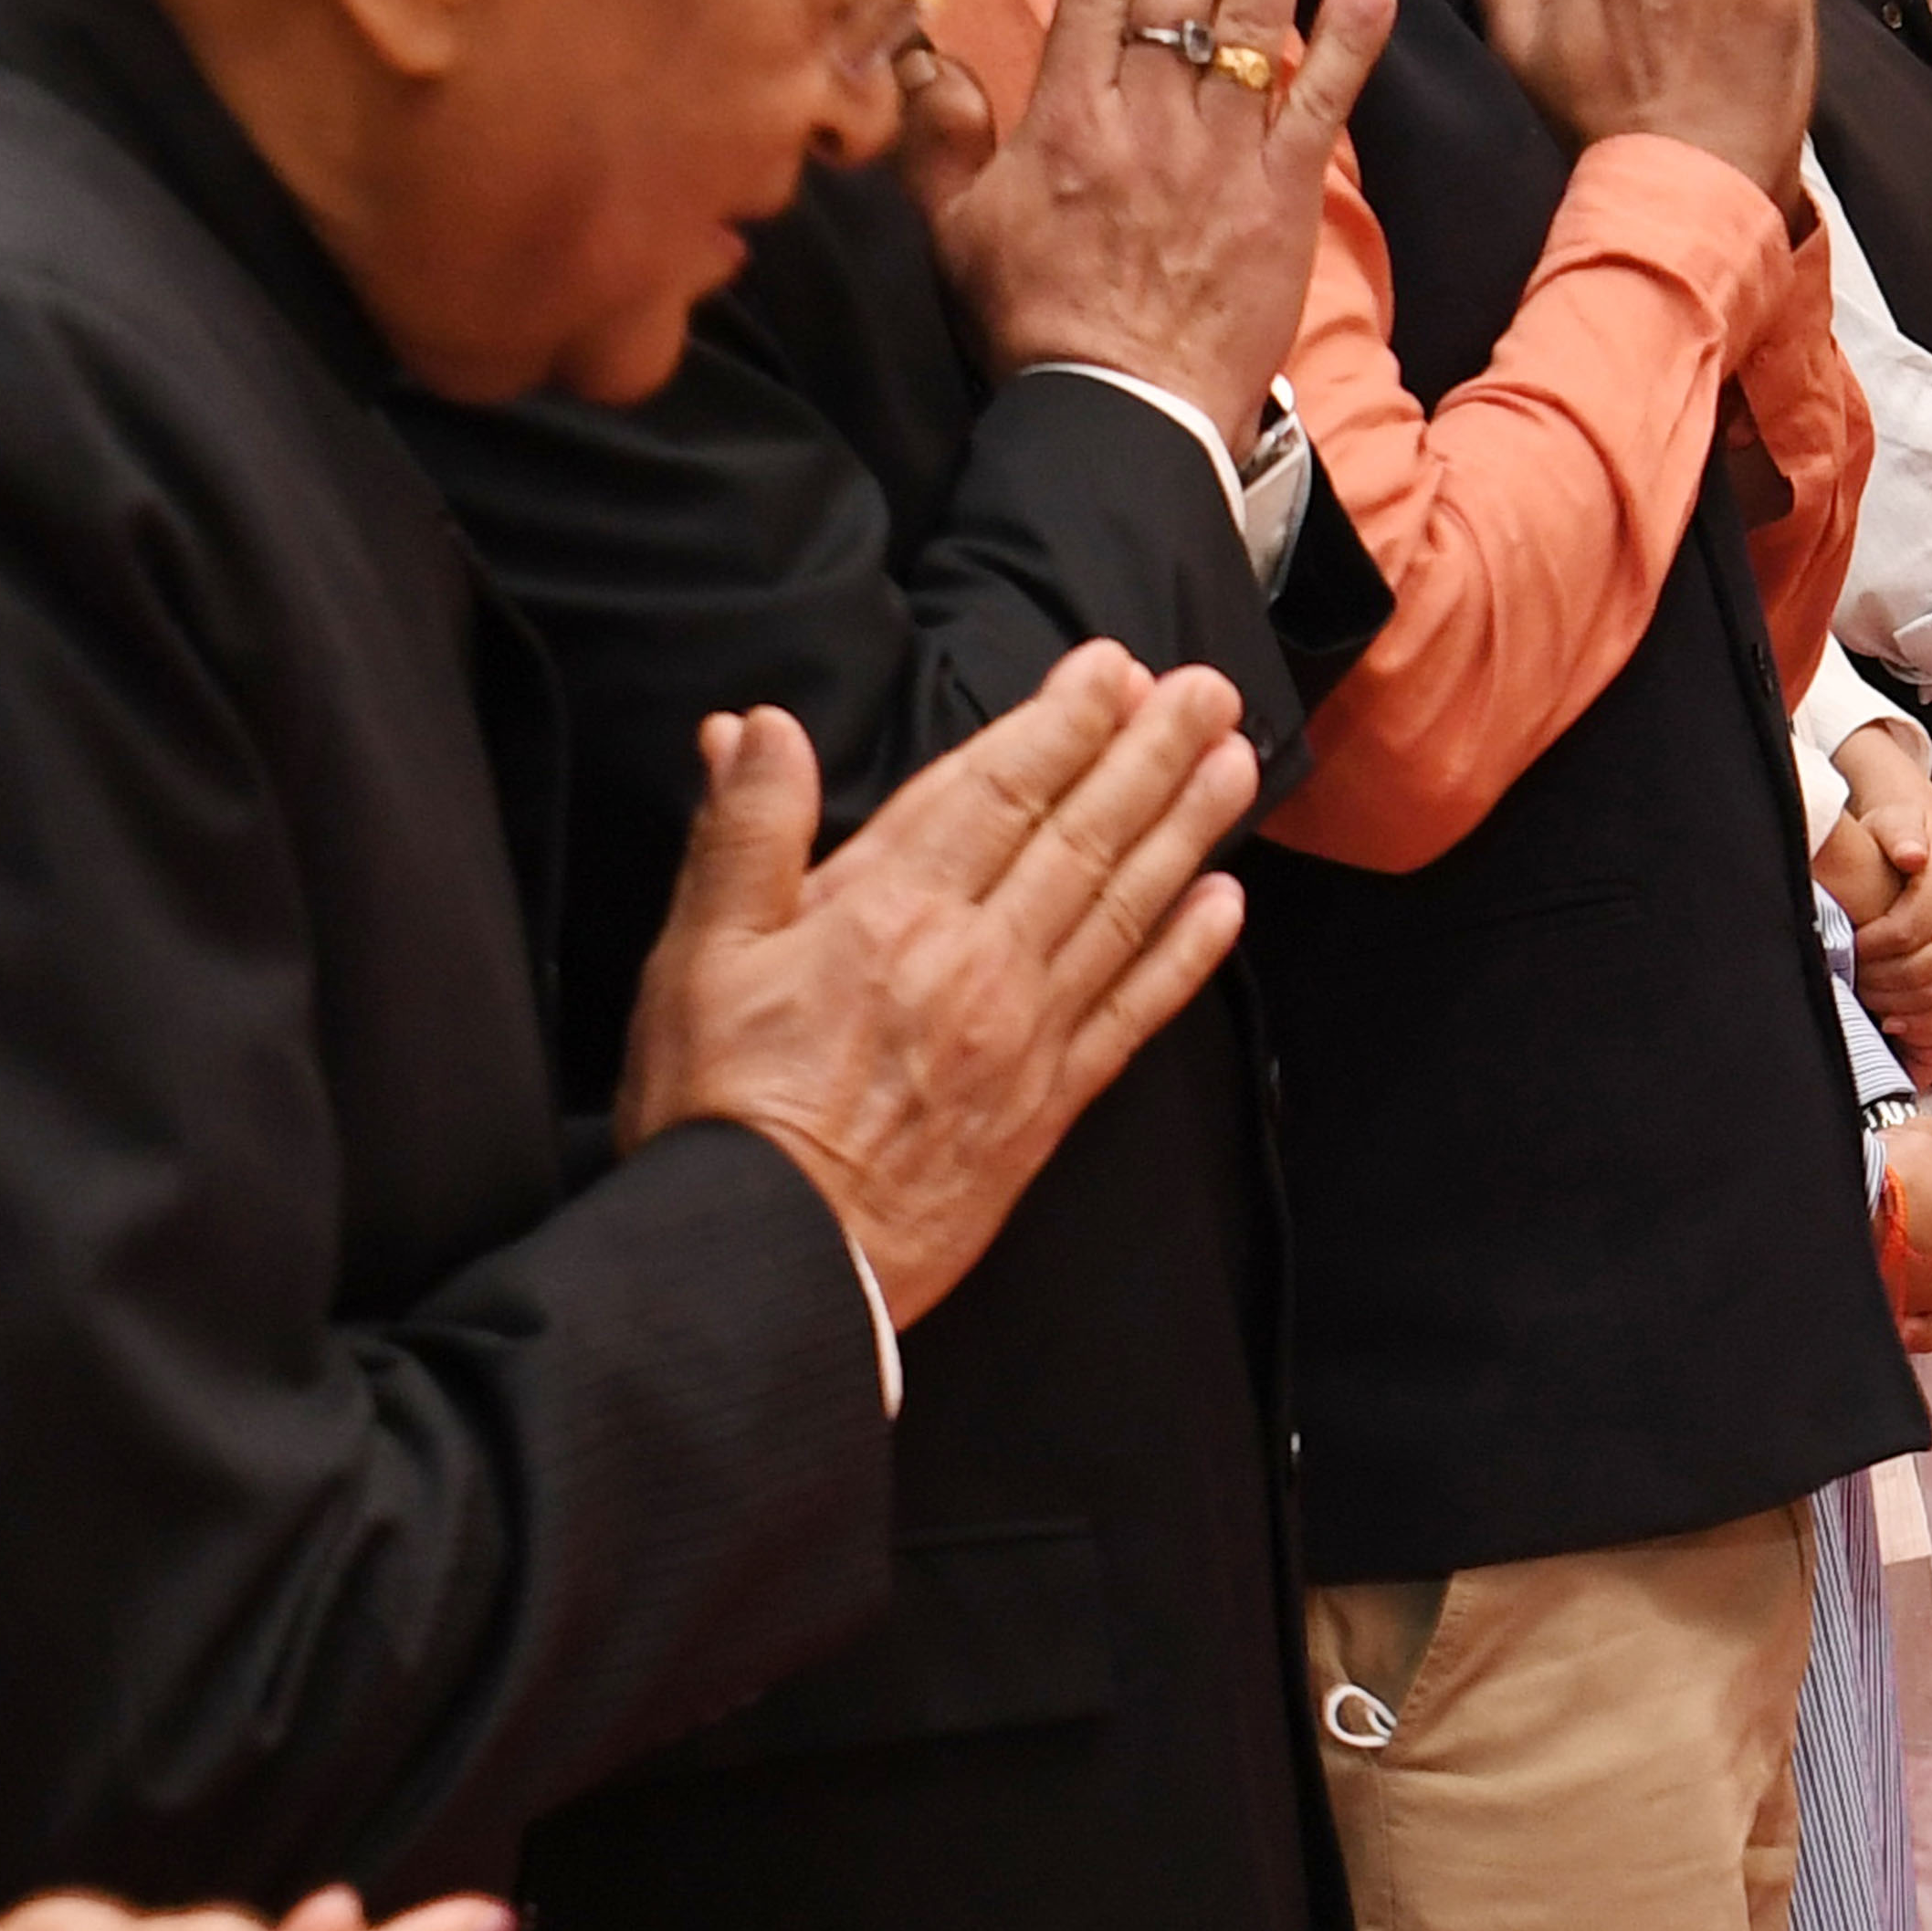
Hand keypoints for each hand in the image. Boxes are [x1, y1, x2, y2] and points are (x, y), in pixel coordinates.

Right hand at [619, 647, 1260, 1335]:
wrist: (765, 1263)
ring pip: (1124, 906)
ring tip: (1236, 762)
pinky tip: (1225, 904)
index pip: (998, 789)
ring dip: (1187, 828)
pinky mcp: (1048, 1105)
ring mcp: (1025, 1033)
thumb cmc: (717, 1108)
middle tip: (1209, 690)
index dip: (1063, 721)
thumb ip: (741, 832)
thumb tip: (755, 726)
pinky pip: (1134, 1013)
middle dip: (1151, 753)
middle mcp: (977, 959)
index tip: (1114, 668)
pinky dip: (1186, 954)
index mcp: (890, 911)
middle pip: (1082, 834)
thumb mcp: (695, 955)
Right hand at [922, 0, 1399, 414]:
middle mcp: (1146, 115)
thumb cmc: (1034, 324)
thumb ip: (942, 138)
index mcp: (1066, 115)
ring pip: (1250, 22)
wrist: (1123, 411)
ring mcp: (1220, 152)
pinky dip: (1347, 46)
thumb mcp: (956, 230)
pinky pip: (1320, 107)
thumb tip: (926, 58)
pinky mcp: (1282, 197)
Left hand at [1816, 724, 1931, 1072]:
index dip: (1872, 950)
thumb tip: (1912, 853)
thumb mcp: (1893, 819)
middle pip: (1927, 968)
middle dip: (1883, 982)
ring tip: (1871, 1002)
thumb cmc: (1900, 829)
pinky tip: (1900, 1020)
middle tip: (1853, 981)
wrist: (1925, 832)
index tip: (1847, 951)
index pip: (1909, 932)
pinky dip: (1929, 1020)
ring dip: (1903, 1006)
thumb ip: (1900, 834)